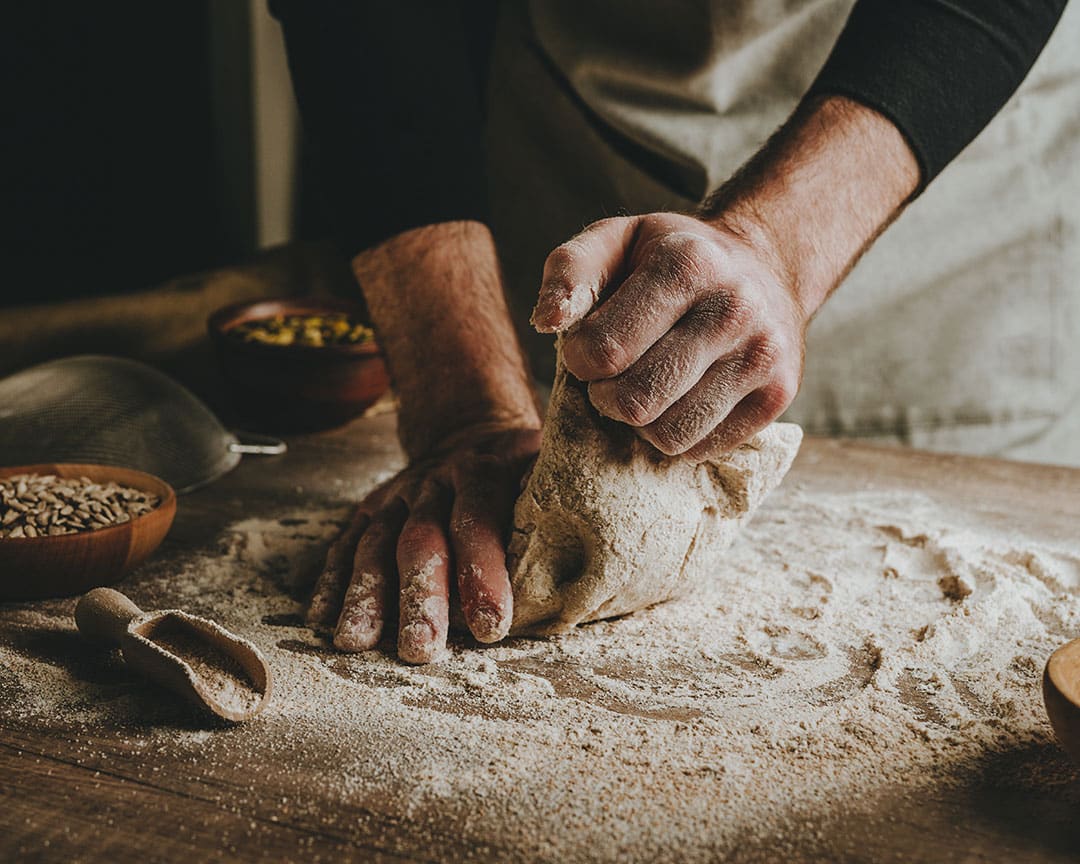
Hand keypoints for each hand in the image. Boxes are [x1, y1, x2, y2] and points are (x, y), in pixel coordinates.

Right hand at [307, 425, 539, 663]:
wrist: (473, 430)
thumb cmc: (526, 470)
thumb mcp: (552, 470)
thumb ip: (562, 514)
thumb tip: (587, 575)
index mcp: (486, 472)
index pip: (480, 521)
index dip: (484, 573)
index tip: (490, 625)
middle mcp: (435, 482)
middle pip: (420, 539)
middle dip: (419, 597)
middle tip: (420, 650)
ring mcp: (398, 495)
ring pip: (375, 544)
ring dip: (364, 595)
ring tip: (357, 643)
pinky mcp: (371, 510)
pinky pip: (345, 544)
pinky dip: (330, 580)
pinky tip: (320, 618)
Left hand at [532, 212, 805, 458]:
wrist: (765, 265)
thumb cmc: (670, 258)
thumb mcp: (615, 239)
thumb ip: (570, 272)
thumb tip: (547, 322)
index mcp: (688, 264)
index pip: (605, 350)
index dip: (579, 359)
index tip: (587, 348)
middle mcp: (734, 308)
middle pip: (636, 402)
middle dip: (605, 397)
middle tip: (611, 376)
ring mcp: (763, 356)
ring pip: (669, 435)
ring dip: (640, 422)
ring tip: (645, 386)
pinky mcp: (779, 395)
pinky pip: (701, 449)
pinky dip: (676, 434)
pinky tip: (679, 399)